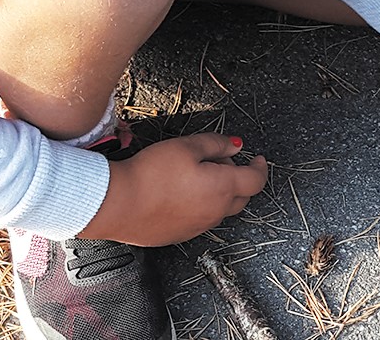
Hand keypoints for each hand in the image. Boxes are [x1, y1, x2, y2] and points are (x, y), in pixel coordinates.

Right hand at [79, 133, 267, 245]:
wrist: (118, 204)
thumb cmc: (150, 174)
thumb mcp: (186, 146)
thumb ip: (216, 144)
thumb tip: (235, 146)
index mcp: (223, 188)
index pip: (256, 180)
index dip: (260, 167)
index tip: (258, 159)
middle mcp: (216, 211)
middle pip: (242, 197)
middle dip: (238, 178)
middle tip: (219, 162)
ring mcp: (199, 226)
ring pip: (221, 209)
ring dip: (219, 193)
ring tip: (195, 176)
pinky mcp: (182, 235)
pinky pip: (201, 219)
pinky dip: (201, 206)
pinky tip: (180, 194)